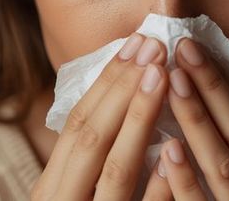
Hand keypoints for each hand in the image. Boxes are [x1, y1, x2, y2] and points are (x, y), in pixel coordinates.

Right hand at [31, 33, 174, 199]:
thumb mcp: (71, 193)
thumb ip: (88, 158)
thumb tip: (122, 99)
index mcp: (52, 185)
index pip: (77, 123)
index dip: (107, 81)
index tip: (136, 44)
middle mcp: (64, 200)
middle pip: (93, 137)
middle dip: (123, 88)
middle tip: (153, 47)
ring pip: (117, 169)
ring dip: (141, 119)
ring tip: (163, 78)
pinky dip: (160, 183)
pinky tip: (175, 149)